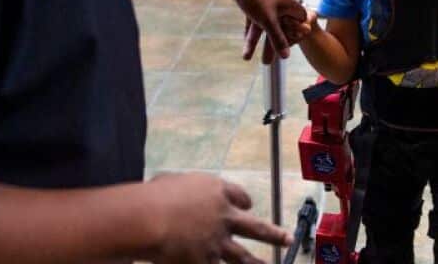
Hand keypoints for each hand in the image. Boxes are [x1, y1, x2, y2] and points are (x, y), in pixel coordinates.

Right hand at [137, 172, 290, 263]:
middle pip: (255, 227)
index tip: (248, 206)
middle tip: (287, 239)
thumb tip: (174, 191)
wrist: (149, 219)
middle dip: (273, 234)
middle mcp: (224, 216)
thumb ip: (183, 190)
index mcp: (216, 191)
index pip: (239, 195)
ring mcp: (218, 241)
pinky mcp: (206, 261)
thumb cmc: (153, 196)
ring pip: (243, 257)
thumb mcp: (171, 181)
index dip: (244, 202)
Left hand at [233, 0, 307, 62]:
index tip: (289, 46)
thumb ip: (278, 39)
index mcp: (290, 3)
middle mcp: (281, 1)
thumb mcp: (268, 21)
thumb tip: (286, 56)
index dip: (296, 34)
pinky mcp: (255, 0)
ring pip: (265, 25)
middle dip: (271, 45)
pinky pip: (255, 19)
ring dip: (256, 40)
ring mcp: (267, 0)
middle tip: (266, 62)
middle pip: (280, 27)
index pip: (300, 21)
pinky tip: (244, 44)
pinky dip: (250, 30)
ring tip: (247, 57)